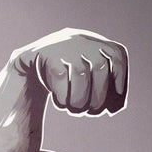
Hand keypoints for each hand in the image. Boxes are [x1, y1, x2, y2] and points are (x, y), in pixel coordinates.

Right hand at [12, 28, 127, 115]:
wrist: (30, 69)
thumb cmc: (65, 80)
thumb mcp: (87, 81)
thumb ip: (104, 91)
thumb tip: (117, 107)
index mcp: (95, 42)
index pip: (117, 55)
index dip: (120, 80)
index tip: (113, 106)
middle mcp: (80, 38)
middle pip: (100, 66)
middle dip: (99, 96)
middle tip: (92, 112)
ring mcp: (62, 44)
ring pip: (80, 73)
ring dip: (80, 99)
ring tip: (75, 110)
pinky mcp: (44, 52)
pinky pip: (60, 76)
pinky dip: (63, 95)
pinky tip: (60, 102)